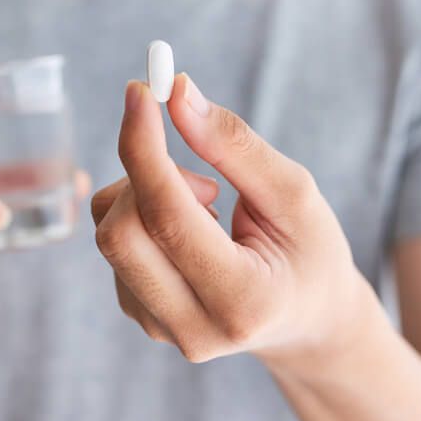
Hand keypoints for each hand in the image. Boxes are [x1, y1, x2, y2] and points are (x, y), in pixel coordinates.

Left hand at [91, 75, 366, 362]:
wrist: (309, 320)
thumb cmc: (310, 251)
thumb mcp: (294, 193)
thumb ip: (234, 145)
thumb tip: (177, 94)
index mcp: (243, 300)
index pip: (168, 218)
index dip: (145, 148)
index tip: (139, 91)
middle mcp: (194, 328)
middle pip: (120, 233)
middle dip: (145, 174)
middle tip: (200, 169)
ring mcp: (160, 328)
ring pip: (110, 234)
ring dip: (148, 194)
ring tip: (211, 207)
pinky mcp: (140, 316)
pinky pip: (114, 245)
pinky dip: (143, 214)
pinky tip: (193, 230)